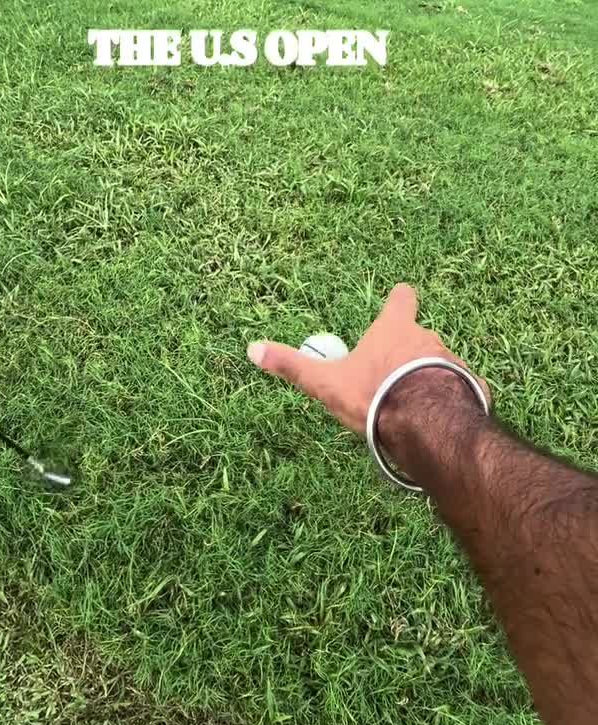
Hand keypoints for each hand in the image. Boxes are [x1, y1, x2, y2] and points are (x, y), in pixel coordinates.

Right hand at [246, 283, 488, 435]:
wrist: (426, 425)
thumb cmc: (374, 396)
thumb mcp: (326, 383)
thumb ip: (292, 366)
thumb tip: (252, 349)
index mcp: (395, 329)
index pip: (402, 299)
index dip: (399, 301)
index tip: (398, 301)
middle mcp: (427, 338)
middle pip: (419, 337)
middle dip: (408, 353)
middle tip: (391, 378)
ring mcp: (454, 362)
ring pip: (440, 365)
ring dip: (429, 379)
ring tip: (412, 407)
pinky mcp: (472, 388)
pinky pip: (460, 391)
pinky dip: (450, 401)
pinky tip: (436, 422)